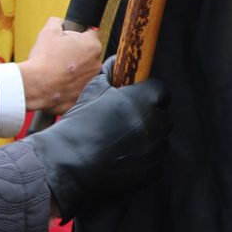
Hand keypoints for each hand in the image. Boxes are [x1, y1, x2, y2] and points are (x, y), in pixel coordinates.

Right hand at [17, 17, 101, 115]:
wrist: (37, 85)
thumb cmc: (45, 58)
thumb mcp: (49, 32)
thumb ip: (57, 22)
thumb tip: (58, 22)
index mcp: (92, 46)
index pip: (90, 34)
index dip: (77, 34)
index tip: (68, 39)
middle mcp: (96, 63)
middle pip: (88, 53)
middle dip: (76, 52)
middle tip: (59, 54)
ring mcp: (91, 81)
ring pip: (84, 71)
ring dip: (74, 69)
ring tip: (56, 69)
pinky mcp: (83, 96)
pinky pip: (77, 87)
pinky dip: (69, 85)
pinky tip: (57, 82)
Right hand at [23, 61, 168, 219]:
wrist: (67, 165)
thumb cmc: (78, 125)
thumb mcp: (92, 91)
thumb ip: (109, 73)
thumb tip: (114, 62)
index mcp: (142, 100)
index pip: (161, 89)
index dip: (151, 91)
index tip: (142, 96)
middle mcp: (154, 123)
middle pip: (163, 114)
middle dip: (151, 114)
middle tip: (129, 120)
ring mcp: (155, 149)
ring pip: (161, 138)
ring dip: (149, 137)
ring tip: (124, 141)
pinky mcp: (152, 170)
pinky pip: (156, 160)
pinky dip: (145, 158)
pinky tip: (124, 158)